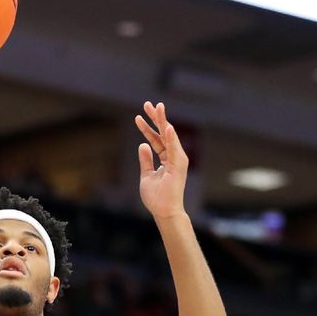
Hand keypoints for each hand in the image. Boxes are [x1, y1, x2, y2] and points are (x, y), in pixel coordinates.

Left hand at [135, 102, 188, 219]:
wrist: (163, 211)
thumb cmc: (156, 197)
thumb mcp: (146, 175)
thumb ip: (145, 160)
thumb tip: (142, 144)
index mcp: (166, 159)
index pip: (156, 139)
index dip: (147, 128)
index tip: (138, 116)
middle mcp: (173, 157)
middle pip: (163, 134)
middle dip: (156, 118)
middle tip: (148, 104)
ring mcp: (177, 160)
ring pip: (169, 136)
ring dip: (163, 121)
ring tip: (157, 107)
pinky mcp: (178, 166)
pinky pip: (174, 149)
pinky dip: (171, 137)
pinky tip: (167, 126)